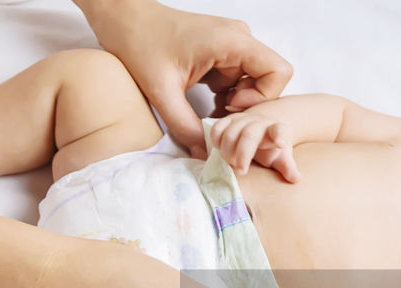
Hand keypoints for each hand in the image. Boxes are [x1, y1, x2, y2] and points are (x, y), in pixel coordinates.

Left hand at [79, 0, 292, 158]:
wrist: (122, 19)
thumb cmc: (139, 42)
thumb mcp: (162, 92)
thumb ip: (185, 127)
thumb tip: (205, 155)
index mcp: (232, 41)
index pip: (278, 72)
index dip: (263, 98)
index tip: (231, 107)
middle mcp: (238, 38)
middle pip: (268, 79)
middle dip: (248, 105)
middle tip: (218, 116)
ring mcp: (231, 43)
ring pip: (253, 81)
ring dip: (236, 101)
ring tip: (209, 111)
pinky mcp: (222, 50)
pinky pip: (238, 77)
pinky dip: (226, 94)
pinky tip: (204, 102)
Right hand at [208, 112, 299, 181]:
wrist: (262, 127)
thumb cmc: (271, 147)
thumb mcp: (281, 157)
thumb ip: (287, 167)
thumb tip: (295, 179)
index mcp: (275, 131)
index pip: (279, 130)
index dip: (279, 135)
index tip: (281, 143)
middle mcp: (259, 123)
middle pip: (249, 135)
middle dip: (243, 154)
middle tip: (241, 171)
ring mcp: (242, 120)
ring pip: (230, 133)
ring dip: (228, 151)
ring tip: (231, 163)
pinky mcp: (228, 120)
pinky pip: (217, 128)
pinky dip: (215, 141)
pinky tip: (220, 150)